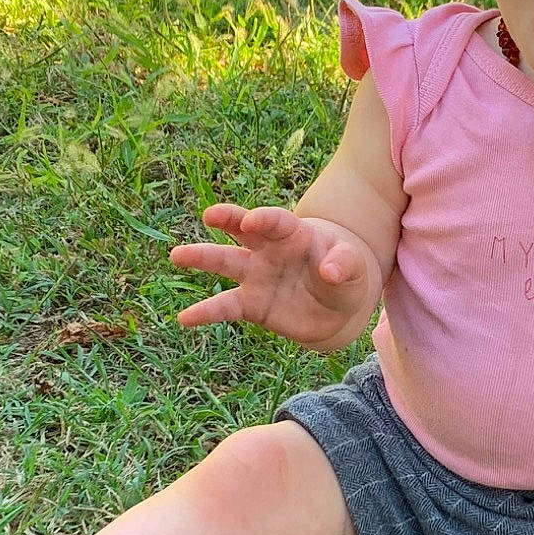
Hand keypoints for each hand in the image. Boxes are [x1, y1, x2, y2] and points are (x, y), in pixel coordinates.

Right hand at [170, 204, 379, 347]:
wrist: (338, 308)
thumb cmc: (345, 277)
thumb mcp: (355, 270)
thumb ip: (345, 265)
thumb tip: (330, 271)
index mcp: (293, 234)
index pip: (276, 221)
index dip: (264, 219)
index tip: (252, 222)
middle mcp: (268, 250)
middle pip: (242, 231)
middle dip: (227, 220)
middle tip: (210, 215)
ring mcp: (256, 276)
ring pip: (225, 262)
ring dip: (201, 257)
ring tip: (178, 255)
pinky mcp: (250, 304)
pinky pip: (224, 307)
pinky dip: (205, 313)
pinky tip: (184, 319)